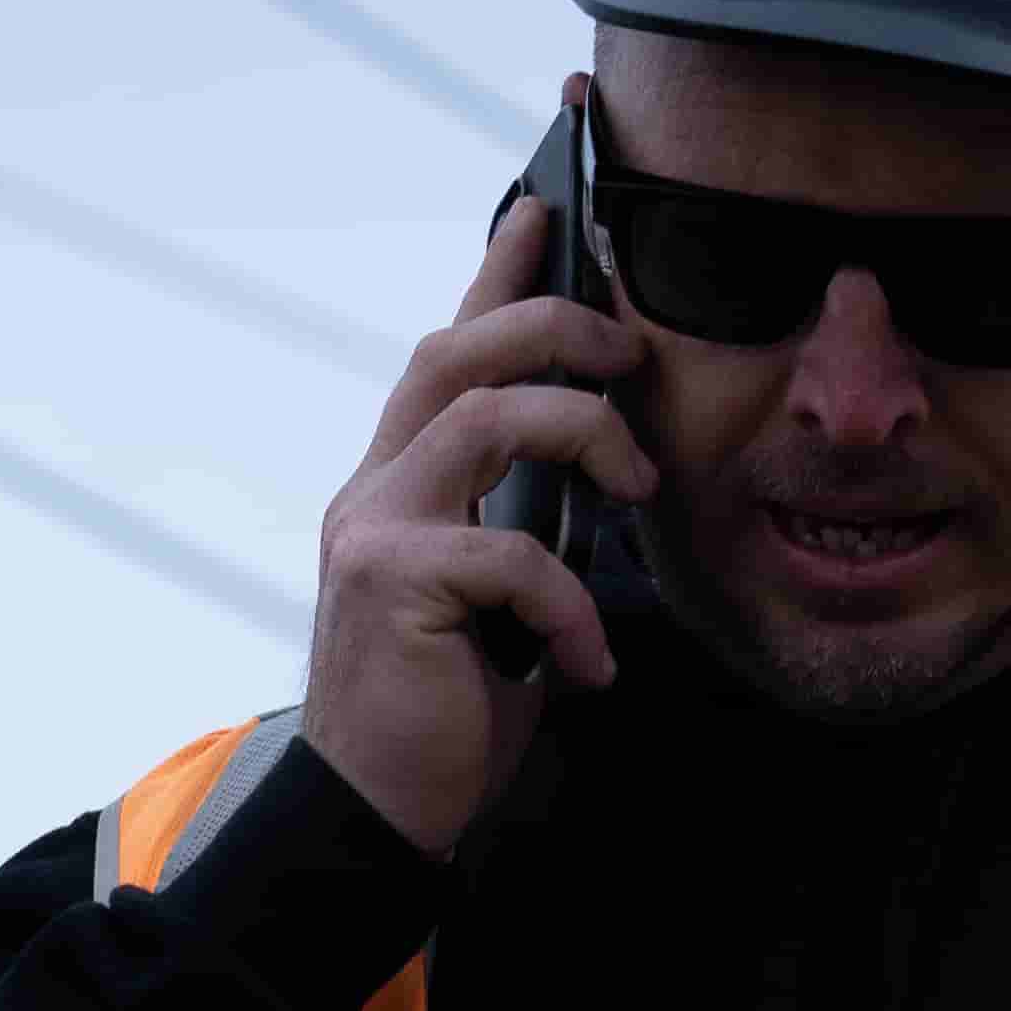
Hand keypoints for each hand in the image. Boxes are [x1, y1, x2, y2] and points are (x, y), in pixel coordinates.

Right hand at [300, 176, 647, 857]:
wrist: (378, 815)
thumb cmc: (446, 708)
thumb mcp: (502, 596)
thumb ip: (524, 519)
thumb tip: (605, 463)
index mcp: (403, 479)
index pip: (450, 344)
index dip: (498, 266)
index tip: (546, 196)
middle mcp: (376, 487)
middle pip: (460, 349)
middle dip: (558, 326)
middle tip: (633, 355)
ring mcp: (374, 530)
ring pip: (485, 415)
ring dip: (584, 433)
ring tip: (637, 490)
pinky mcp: (389, 585)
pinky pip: (509, 553)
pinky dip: (572, 607)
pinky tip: (590, 668)